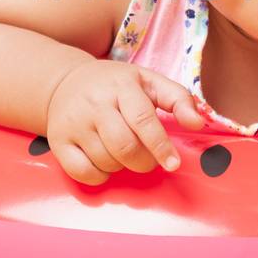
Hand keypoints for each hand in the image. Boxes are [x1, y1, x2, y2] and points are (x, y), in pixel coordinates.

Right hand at [44, 60, 207, 184]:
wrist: (64, 82)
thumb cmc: (115, 85)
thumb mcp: (148, 81)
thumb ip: (178, 98)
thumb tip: (198, 123)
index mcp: (121, 86)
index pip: (142, 120)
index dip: (160, 146)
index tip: (172, 164)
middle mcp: (94, 104)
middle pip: (124, 146)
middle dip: (144, 162)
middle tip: (149, 159)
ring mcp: (73, 123)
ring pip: (106, 161)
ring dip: (122, 166)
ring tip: (124, 153)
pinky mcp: (58, 142)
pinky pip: (84, 172)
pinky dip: (100, 176)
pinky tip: (105, 162)